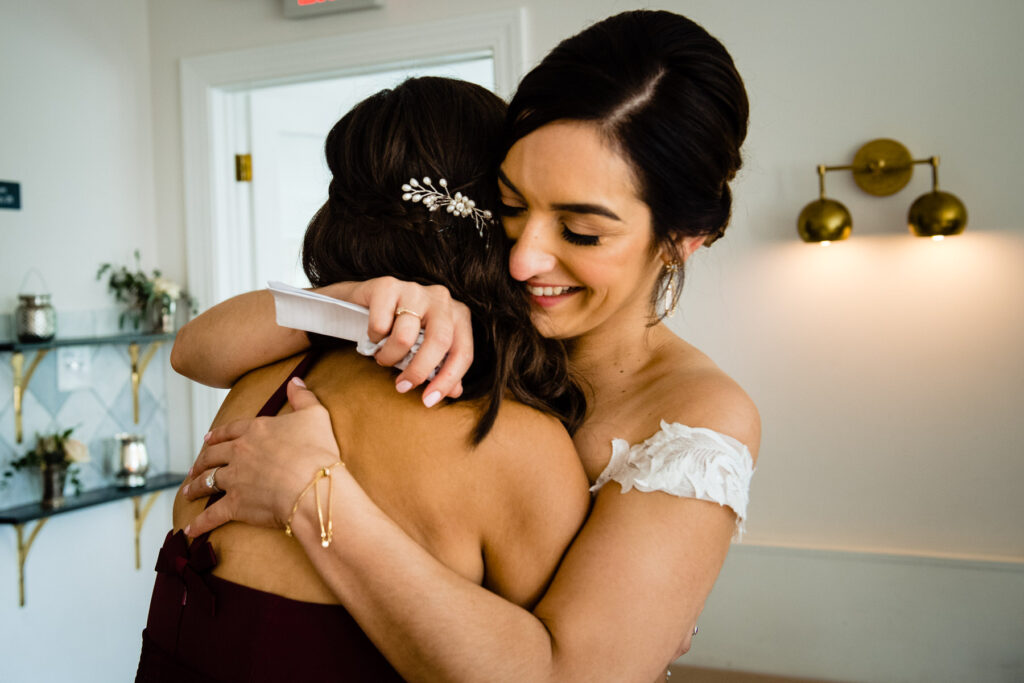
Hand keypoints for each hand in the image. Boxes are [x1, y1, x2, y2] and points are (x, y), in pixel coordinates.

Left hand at [181, 378, 340, 536]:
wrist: (313, 485)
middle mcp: (239, 452)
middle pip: (213, 455)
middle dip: (202, 461)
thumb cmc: (317, 450)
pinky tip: (191, 529)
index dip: (219, 434)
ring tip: (188, 492)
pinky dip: (200, 523)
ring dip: (195, 487)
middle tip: (195, 467)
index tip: (208, 438)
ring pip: (207, 481)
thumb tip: (295, 381)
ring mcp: (234, 479)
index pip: (231, 430)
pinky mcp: (235, 505)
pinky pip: (212, 515)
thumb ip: (303, 397)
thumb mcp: (316, 415)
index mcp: (256, 430)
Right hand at [343, 277, 473, 405]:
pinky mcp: (388, 286)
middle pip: (439, 341)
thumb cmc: (400, 329)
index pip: (463, 352)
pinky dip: (373, 338)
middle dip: (419, 371)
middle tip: (402, 386)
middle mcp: (441, 299)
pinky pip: (380, 325)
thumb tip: (456, 392)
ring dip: (389, 356)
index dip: (448, 381)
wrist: (364, 303)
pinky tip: (373, 335)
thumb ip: (441, 368)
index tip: (428, 401)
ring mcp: (415, 289)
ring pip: (405, 337)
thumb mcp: (424, 349)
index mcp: (458, 315)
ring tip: (383, 356)